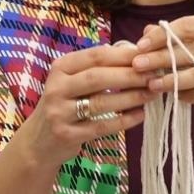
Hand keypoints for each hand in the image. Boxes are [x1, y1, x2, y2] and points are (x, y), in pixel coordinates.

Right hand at [16, 43, 150, 167]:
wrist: (39, 141)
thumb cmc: (65, 105)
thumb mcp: (72, 82)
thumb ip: (97, 68)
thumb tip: (135, 52)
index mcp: (60, 68)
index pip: (94, 56)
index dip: (123, 56)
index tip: (147, 56)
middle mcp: (56, 88)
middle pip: (97, 77)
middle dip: (129, 76)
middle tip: (154, 76)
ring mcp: (59, 112)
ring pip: (100, 103)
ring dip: (130, 98)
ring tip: (151, 94)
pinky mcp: (67, 135)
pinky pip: (101, 127)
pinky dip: (124, 120)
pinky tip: (140, 115)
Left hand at [132, 12, 193, 119]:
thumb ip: (187, 33)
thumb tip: (147, 34)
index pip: (189, 26)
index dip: (162, 36)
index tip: (140, 45)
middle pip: (192, 50)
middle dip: (161, 58)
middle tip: (137, 66)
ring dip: (173, 81)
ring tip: (152, 85)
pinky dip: (193, 97)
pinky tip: (177, 97)